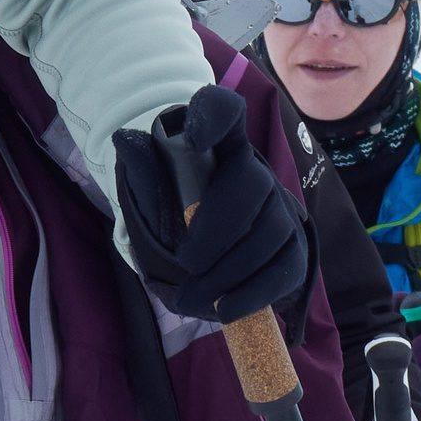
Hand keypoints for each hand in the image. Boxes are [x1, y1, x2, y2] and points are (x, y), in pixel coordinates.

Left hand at [113, 85, 309, 322]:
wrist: (193, 256)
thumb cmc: (170, 215)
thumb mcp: (149, 197)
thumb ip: (143, 173)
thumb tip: (127, 140)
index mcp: (215, 146)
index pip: (223, 111)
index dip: (214, 117)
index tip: (194, 141)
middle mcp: (253, 171)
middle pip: (251, 184)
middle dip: (219, 227)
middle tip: (186, 261)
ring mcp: (279, 209)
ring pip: (271, 232)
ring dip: (231, 270)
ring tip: (193, 296)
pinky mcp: (293, 248)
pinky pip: (286, 268)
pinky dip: (255, 292)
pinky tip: (225, 308)